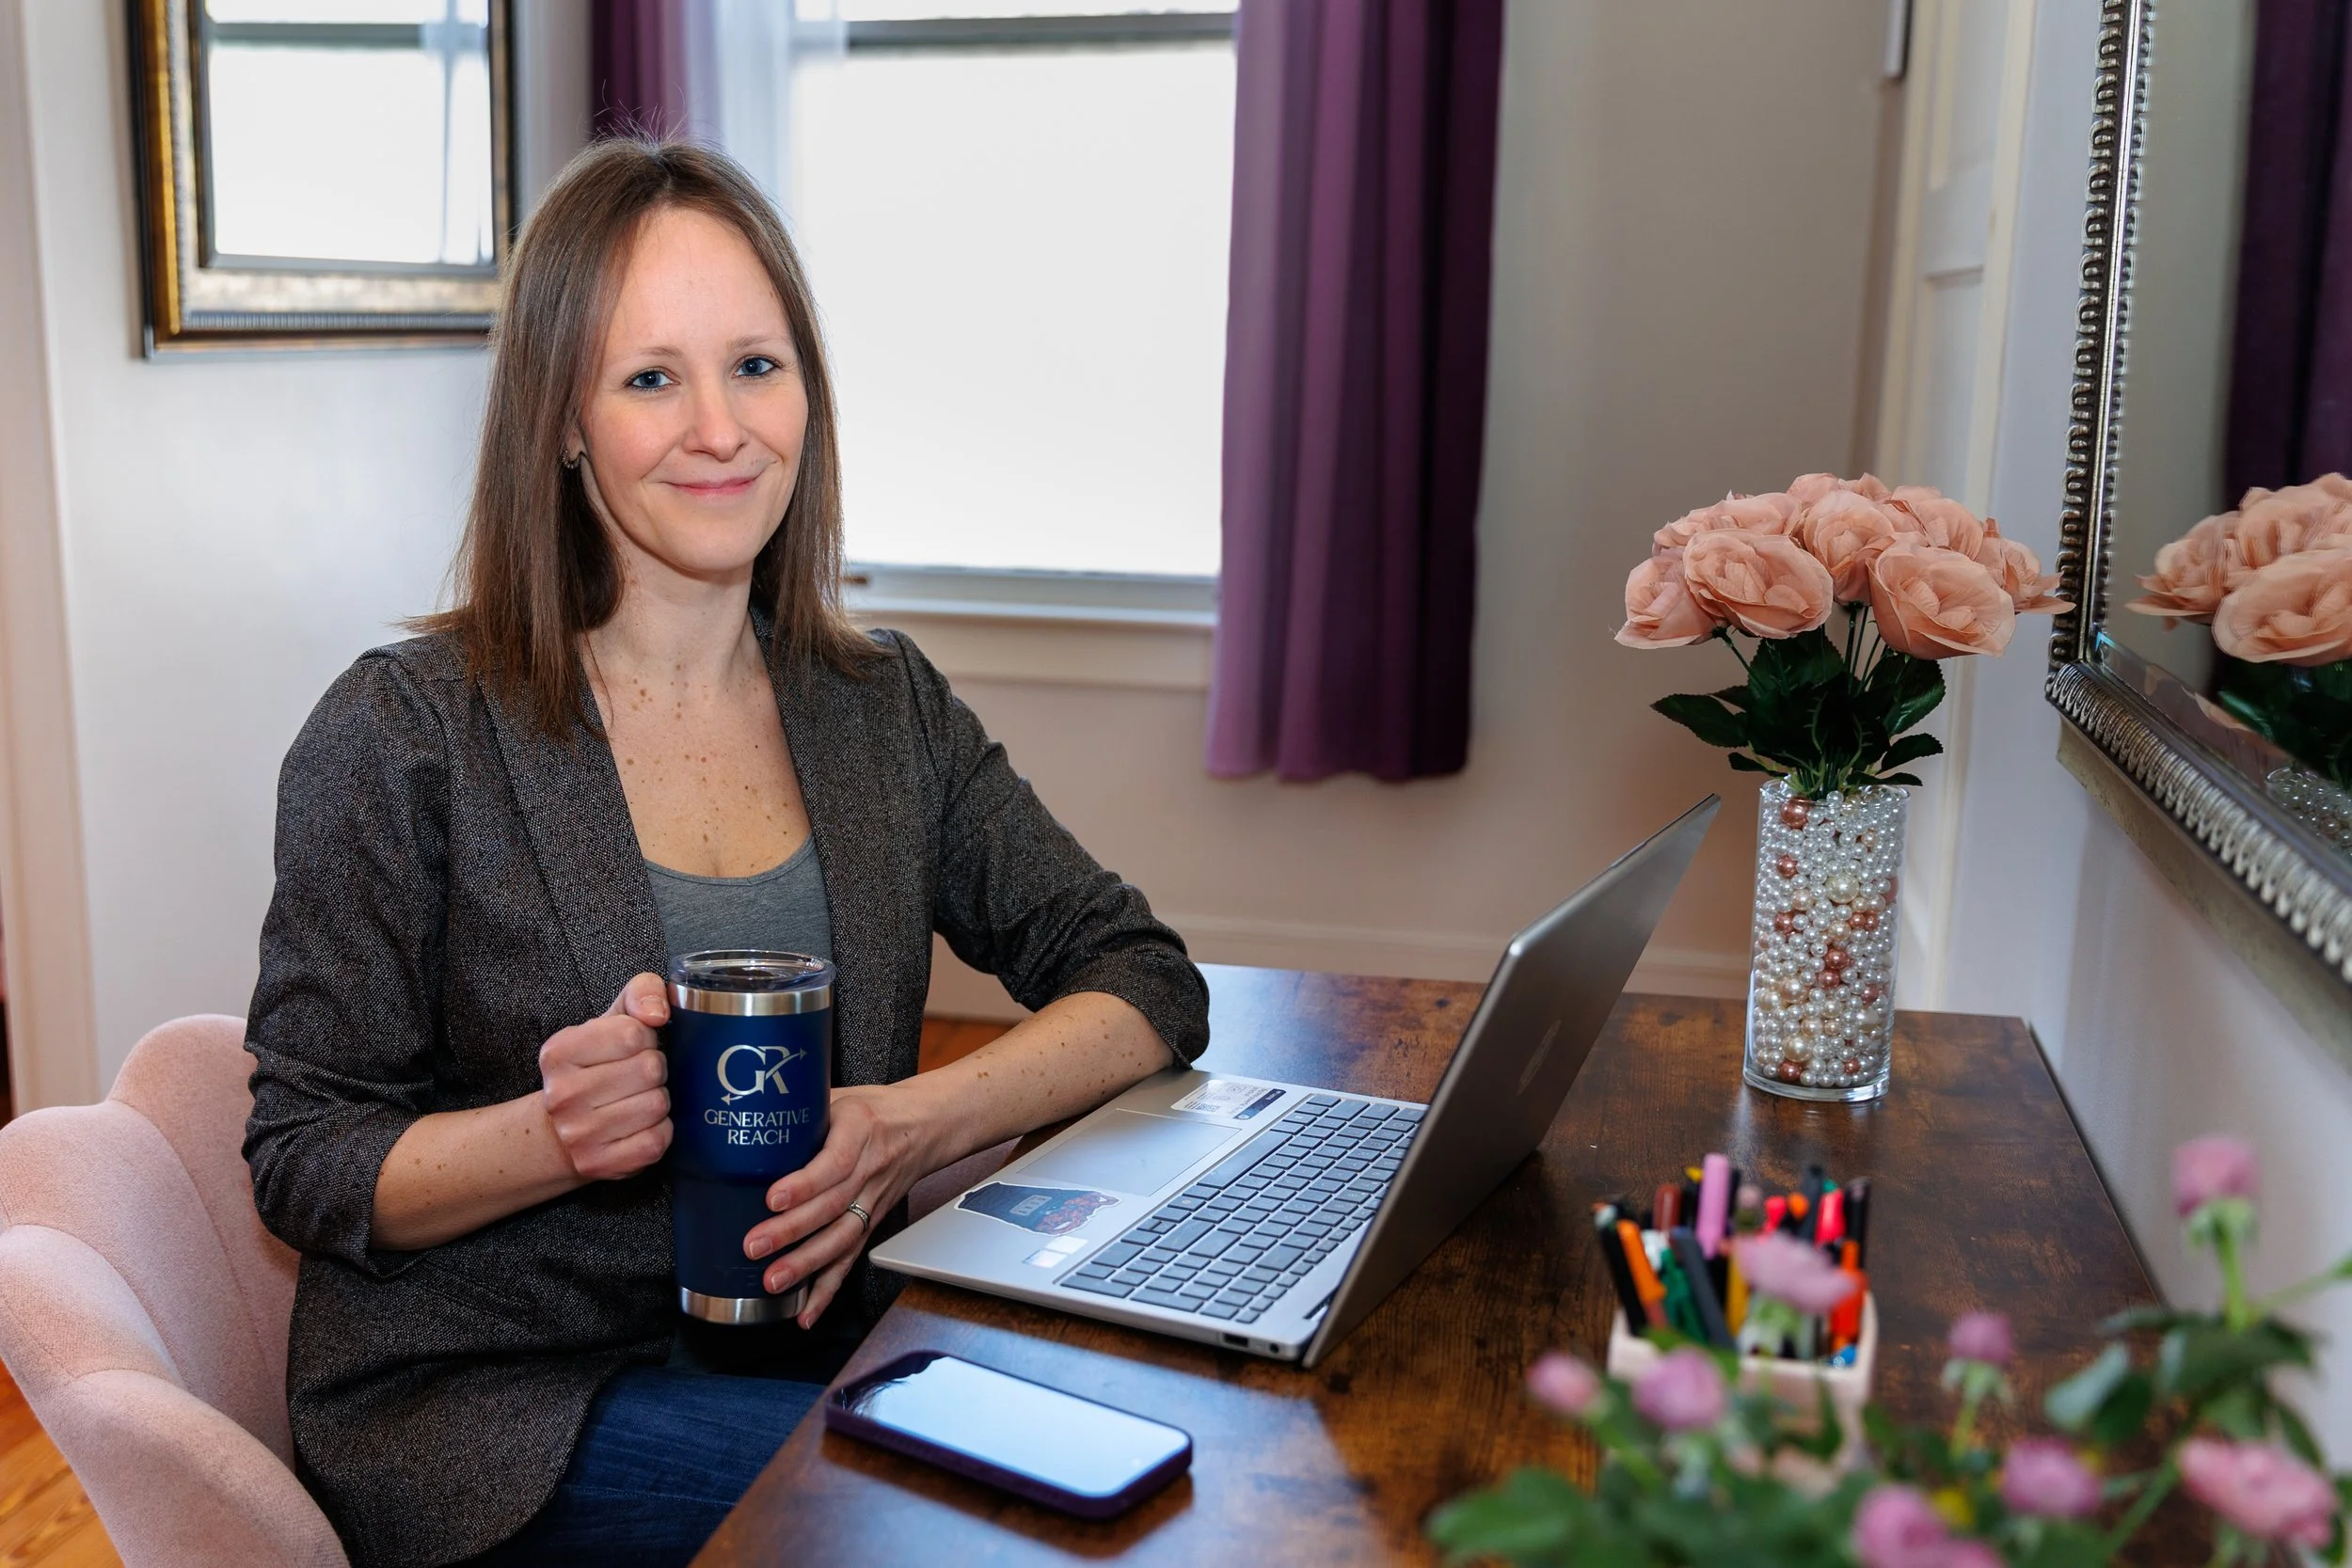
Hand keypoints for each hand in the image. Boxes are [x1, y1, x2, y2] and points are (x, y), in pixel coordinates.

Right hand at [539, 973, 671, 1181]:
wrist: (561, 1132)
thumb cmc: (595, 1067)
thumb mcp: (611, 1020)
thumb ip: (641, 992)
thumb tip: (657, 1012)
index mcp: (559, 1052)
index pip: (633, 1033)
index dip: (645, 1038)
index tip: (632, 1048)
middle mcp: (562, 1094)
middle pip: (650, 1069)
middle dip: (654, 1069)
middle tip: (636, 1077)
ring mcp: (578, 1134)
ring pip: (657, 1104)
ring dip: (657, 1100)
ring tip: (635, 1099)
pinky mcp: (599, 1164)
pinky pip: (657, 1140)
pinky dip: (659, 1131)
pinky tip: (638, 1126)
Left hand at [742, 1084, 937, 1327]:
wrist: (924, 1127)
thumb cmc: (873, 1109)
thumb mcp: (839, 1097)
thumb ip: (799, 1109)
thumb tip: (746, 1114)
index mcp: (859, 1131)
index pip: (834, 1163)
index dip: (805, 1184)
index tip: (773, 1197)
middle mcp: (869, 1170)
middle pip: (832, 1206)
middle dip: (792, 1231)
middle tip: (754, 1246)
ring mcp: (872, 1201)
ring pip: (841, 1237)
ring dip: (807, 1264)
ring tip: (773, 1282)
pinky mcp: (872, 1223)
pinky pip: (851, 1259)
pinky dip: (829, 1289)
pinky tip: (806, 1312)